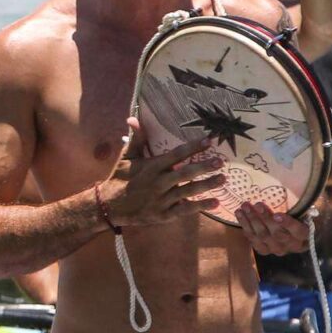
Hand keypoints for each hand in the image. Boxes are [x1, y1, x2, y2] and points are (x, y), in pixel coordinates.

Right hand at [96, 119, 225, 227]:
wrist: (109, 206)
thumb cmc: (120, 179)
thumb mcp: (127, 157)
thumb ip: (136, 139)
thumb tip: (133, 118)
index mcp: (152, 166)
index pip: (176, 154)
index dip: (193, 147)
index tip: (209, 141)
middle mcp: (159, 182)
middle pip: (185, 173)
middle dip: (204, 167)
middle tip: (221, 161)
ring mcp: (162, 199)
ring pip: (188, 191)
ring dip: (207, 185)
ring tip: (223, 179)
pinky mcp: (163, 214)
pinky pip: (185, 210)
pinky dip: (200, 206)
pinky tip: (216, 202)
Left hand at [237, 201, 310, 254]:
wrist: (296, 234)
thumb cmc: (302, 216)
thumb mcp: (307, 209)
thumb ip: (302, 203)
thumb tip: (297, 186)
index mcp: (304, 235)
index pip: (298, 231)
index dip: (287, 224)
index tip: (277, 215)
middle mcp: (291, 245)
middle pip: (277, 234)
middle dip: (265, 219)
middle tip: (257, 204)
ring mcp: (277, 249)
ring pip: (263, 237)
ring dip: (252, 221)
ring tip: (244, 207)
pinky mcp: (265, 250)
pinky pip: (254, 240)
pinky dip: (246, 227)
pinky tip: (240, 215)